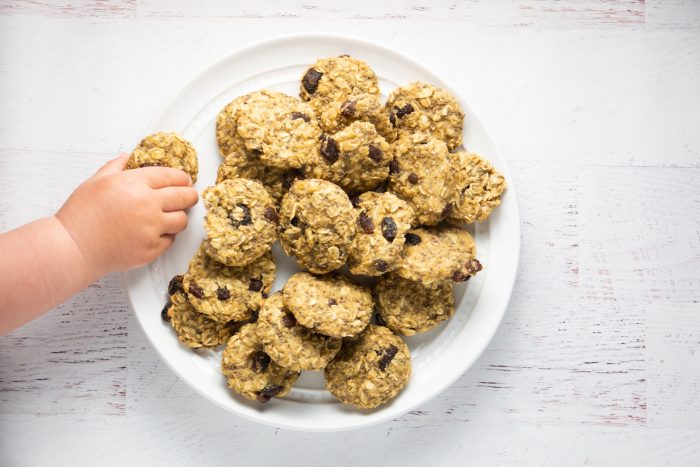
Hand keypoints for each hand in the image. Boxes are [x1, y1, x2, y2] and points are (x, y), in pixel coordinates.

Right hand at [56, 154, 197, 276]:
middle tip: (189, 197)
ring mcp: (152, 228)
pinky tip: (152, 233)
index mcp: (135, 184)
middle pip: (185, 197)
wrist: (74, 248)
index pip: (172, 176)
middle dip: (189, 195)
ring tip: (168, 216)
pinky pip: (170, 240)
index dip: (183, 178)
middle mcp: (148, 205)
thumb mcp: (95, 182)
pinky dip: (164, 237)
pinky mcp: (152, 249)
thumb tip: (127, 157)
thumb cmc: (81, 215)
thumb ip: (115, 167)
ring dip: (178, 217)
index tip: (185, 180)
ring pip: (182, 220)